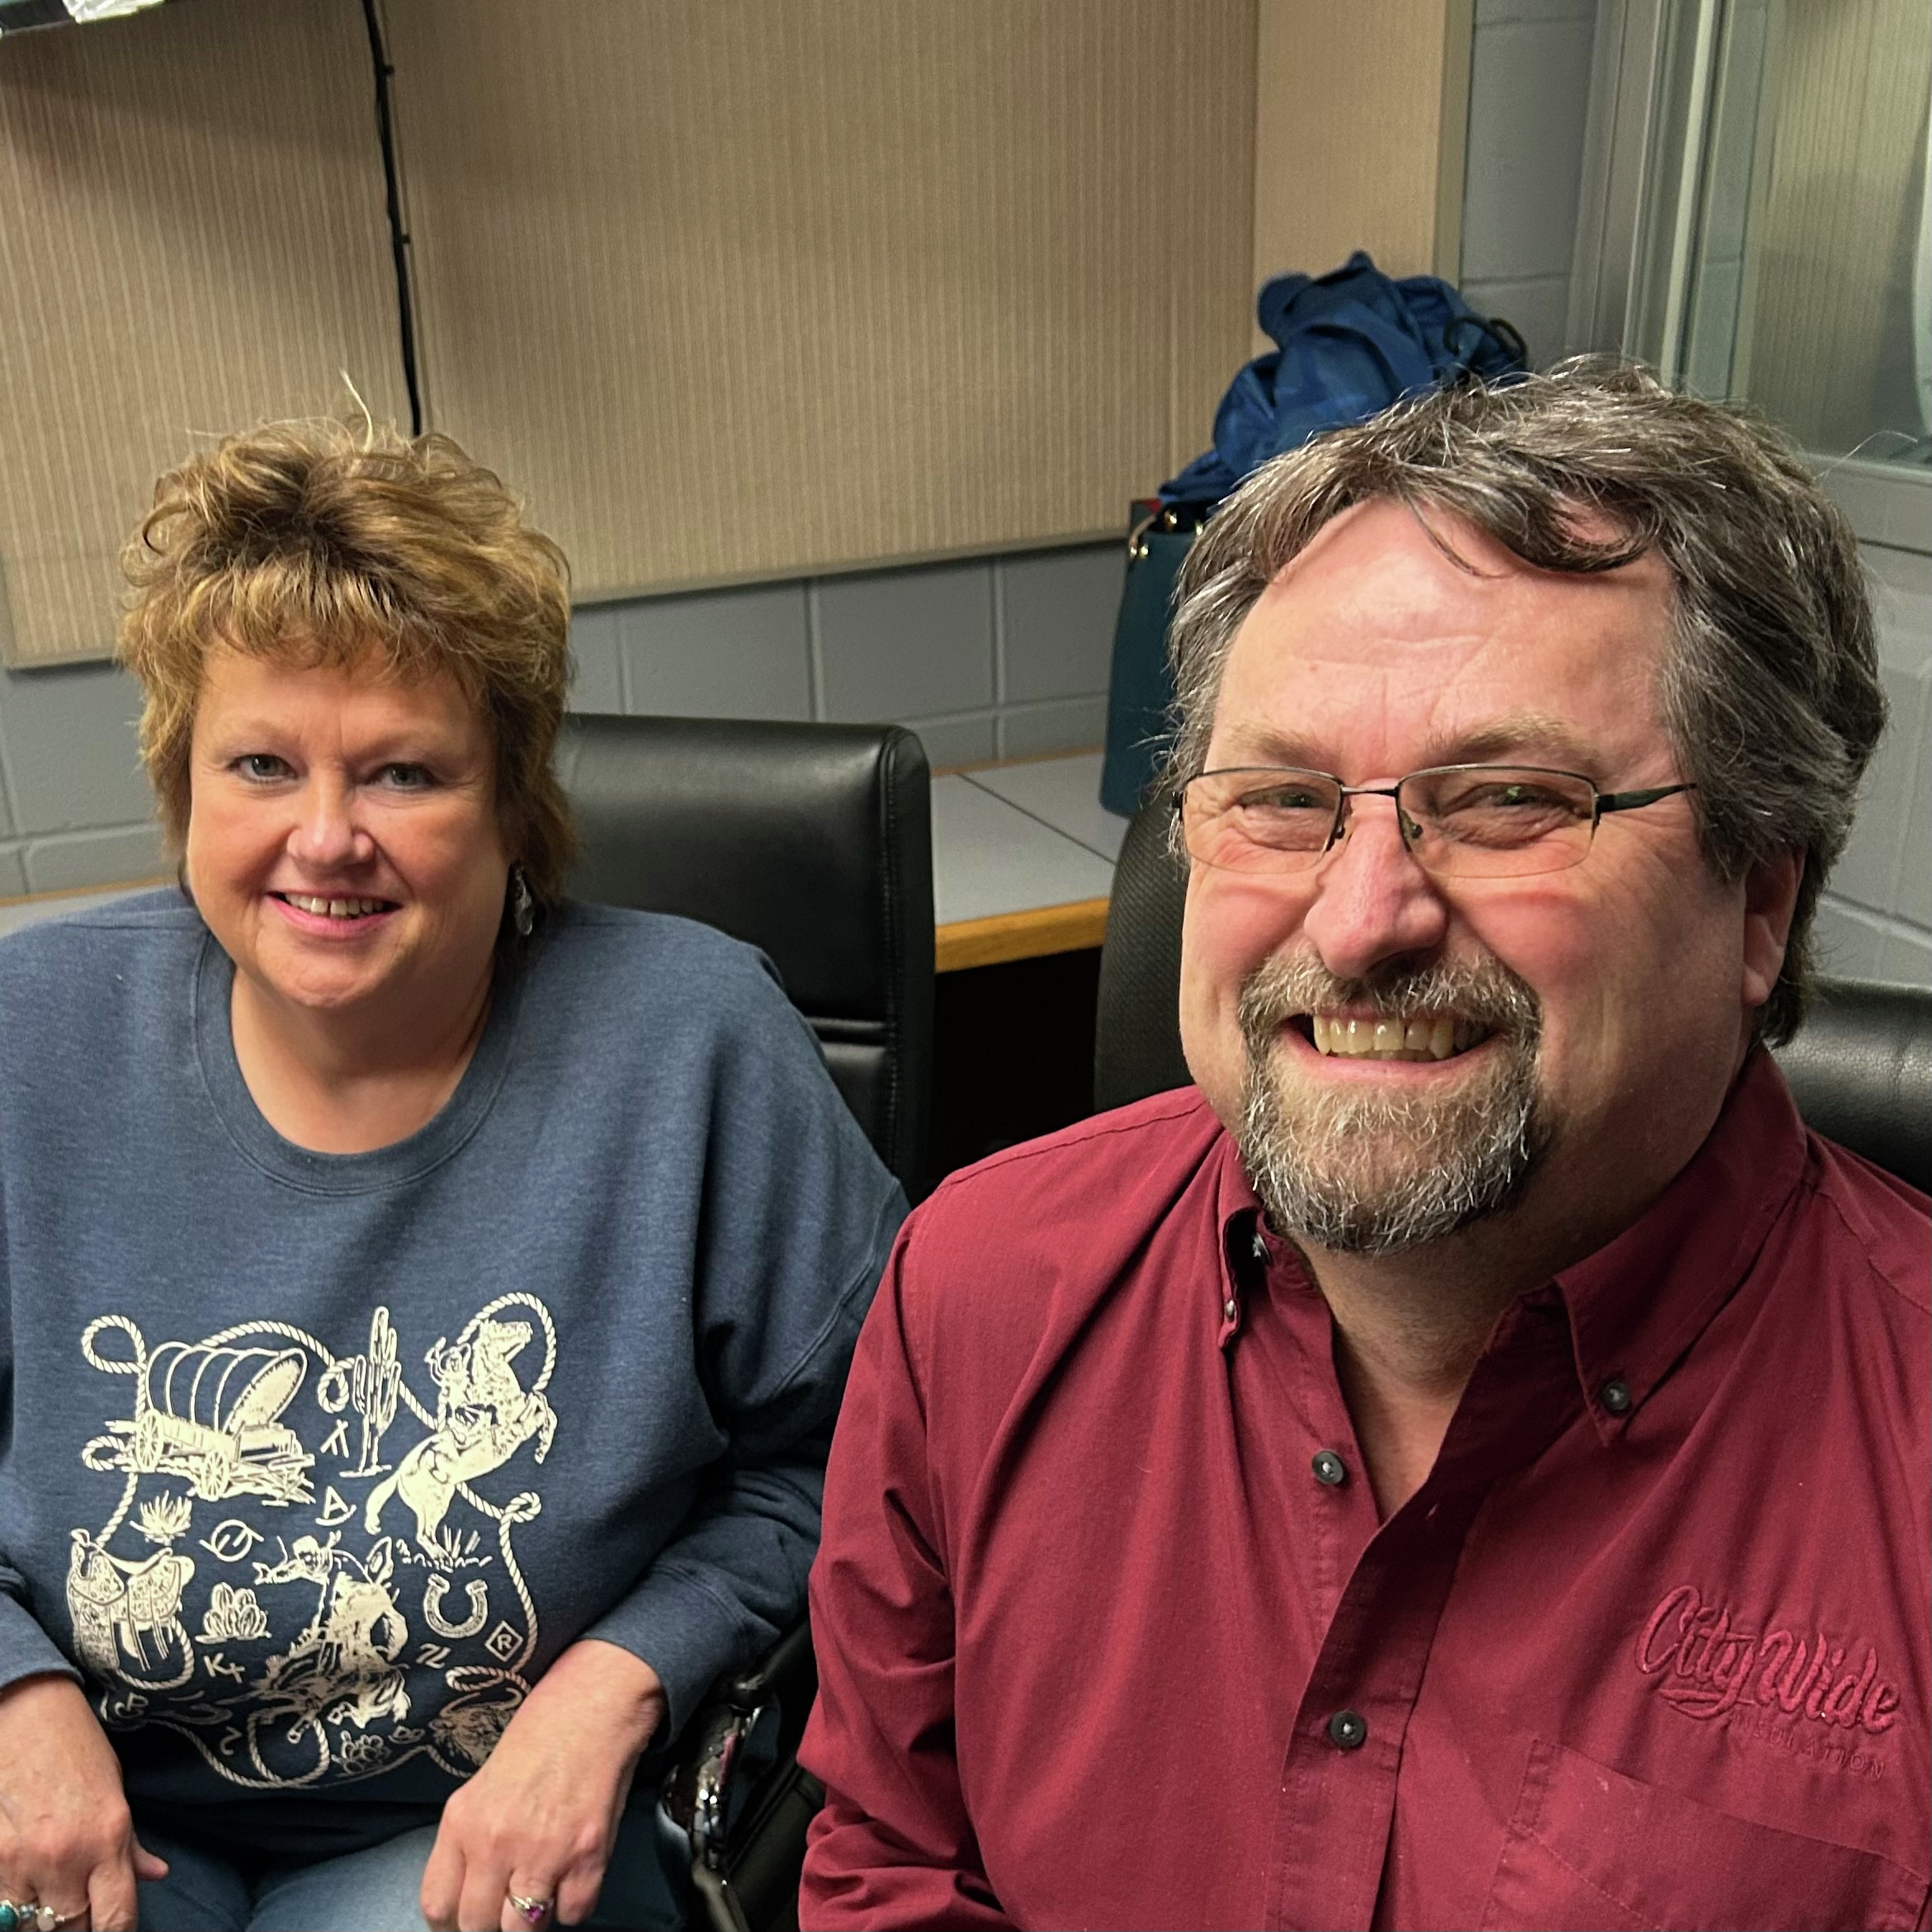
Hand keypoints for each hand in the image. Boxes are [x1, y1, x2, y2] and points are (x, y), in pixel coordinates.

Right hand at [0, 1675, 167, 1931]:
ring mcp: (24, 1861)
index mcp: (109, 1838)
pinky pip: (1, 1906)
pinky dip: (11, 1907)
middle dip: (77, 1929)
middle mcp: (68, 1856)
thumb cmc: (79, 1749)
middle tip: (81, 1915)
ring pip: (30, 1926)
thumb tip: (156, 1875)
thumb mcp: (115, 1792)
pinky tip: (23, 1892)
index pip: (115, 1918)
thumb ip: (130, 1845)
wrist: (28, 1714)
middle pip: (70, 1930)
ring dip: (40, 1920)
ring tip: (50, 1901)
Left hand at [421, 1640, 666, 1931]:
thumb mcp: (484, 1784)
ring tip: (545, 1887)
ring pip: (524, 1930)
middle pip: (478, 1927)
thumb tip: (471, 1893)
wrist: (596, 1703)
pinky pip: (574, 1914)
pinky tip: (575, 1873)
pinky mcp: (587, 1856)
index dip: (454, 1922)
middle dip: (495, 1922)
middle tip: (511, 1901)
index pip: (438, 1906)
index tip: (470, 1917)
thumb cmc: (542, 1736)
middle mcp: (495, 1843)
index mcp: (462, 1822)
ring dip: (535, 1916)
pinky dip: (575, 1902)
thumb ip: (470, 1840)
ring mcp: (542, 1853)